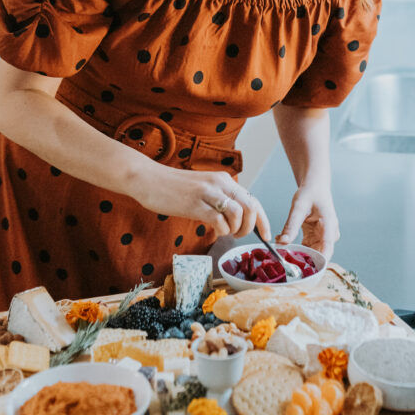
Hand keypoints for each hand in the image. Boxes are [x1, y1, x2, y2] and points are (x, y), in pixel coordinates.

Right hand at [132, 162, 270, 239]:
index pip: (253, 199)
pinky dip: (221, 230)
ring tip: (225, 233)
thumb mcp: (203, 189)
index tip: (265, 236)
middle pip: (251, 207)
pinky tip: (214, 230)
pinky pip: (218, 220)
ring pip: (238, 213)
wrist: (148, 179)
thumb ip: (220, 199)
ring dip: (235, 229)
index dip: (263, 220)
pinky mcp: (194, 204)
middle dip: (251, 227)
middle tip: (239, 235)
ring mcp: (207, 193)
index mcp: (224, 180)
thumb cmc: (174, 188)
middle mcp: (220, 183)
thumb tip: (237, 219)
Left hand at [275, 183, 339, 258]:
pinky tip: (284, 244)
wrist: (315, 186)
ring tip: (281, 253)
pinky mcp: (317, 237)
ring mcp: (324, 237)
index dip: (318, 263)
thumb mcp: (298, 207)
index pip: (327, 249)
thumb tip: (282, 242)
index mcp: (329, 226)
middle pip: (319, 254)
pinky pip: (307, 247)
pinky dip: (297, 248)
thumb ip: (291, 225)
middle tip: (284, 262)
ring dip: (298, 255)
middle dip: (303, 261)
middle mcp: (329, 234)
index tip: (305, 272)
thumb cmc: (309, 193)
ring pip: (312, 253)